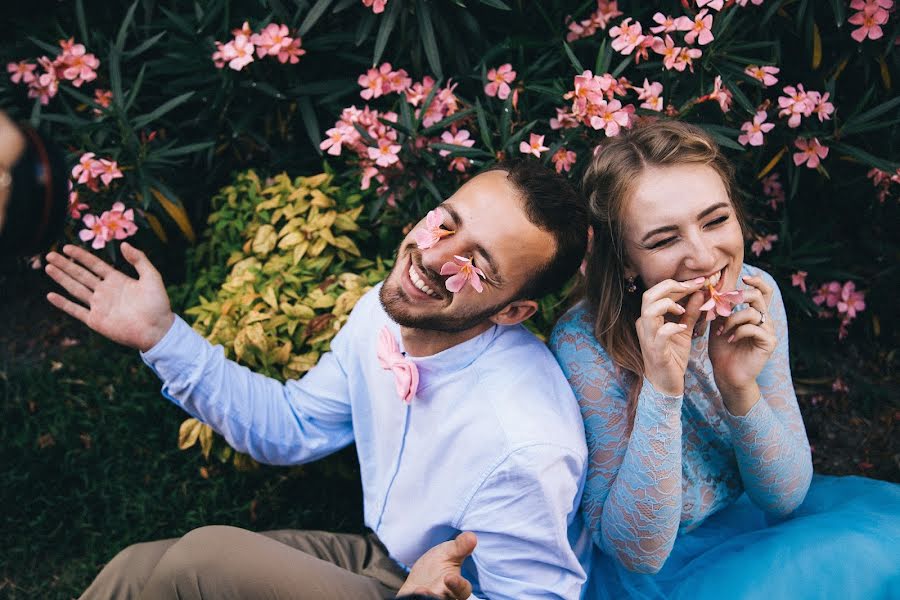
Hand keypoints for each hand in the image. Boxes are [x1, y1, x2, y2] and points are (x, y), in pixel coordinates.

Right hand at [45, 243, 174, 351]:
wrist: (157, 330)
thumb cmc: (157, 304)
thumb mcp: (152, 277)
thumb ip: (139, 260)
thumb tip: (124, 244)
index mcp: (117, 280)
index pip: (95, 264)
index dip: (81, 256)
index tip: (67, 247)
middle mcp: (105, 291)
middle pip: (81, 275)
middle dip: (65, 264)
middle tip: (49, 254)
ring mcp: (99, 306)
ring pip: (75, 289)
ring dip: (61, 278)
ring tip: (48, 267)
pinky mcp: (96, 320)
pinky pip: (76, 310)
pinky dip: (63, 303)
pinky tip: (50, 295)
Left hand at [397, 532, 475, 599]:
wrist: (417, 581)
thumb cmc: (436, 567)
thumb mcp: (447, 554)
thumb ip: (459, 547)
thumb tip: (472, 536)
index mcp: (457, 587)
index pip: (463, 590)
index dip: (458, 585)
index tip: (448, 578)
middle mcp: (446, 597)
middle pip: (449, 599)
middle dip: (440, 596)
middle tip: (430, 589)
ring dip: (427, 597)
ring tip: (420, 590)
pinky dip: (415, 597)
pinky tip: (413, 591)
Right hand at [636, 277, 707, 396]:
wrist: (666, 384)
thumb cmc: (673, 357)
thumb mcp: (684, 331)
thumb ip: (690, 312)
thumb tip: (700, 293)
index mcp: (649, 318)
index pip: (658, 292)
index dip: (678, 283)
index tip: (699, 281)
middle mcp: (644, 324)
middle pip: (649, 295)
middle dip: (672, 287)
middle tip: (694, 288)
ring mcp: (648, 337)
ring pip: (649, 310)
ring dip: (669, 305)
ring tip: (683, 311)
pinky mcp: (655, 350)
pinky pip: (661, 333)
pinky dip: (673, 326)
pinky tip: (683, 328)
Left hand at [709, 274, 776, 411]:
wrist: (727, 374)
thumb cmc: (722, 349)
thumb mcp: (717, 325)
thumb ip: (719, 308)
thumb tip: (711, 289)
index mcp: (755, 313)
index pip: (762, 291)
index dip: (756, 281)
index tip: (743, 277)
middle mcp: (765, 320)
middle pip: (758, 296)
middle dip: (738, 297)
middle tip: (723, 305)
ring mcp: (769, 331)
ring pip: (753, 312)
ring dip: (732, 319)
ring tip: (721, 331)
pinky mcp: (769, 342)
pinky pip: (754, 328)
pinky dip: (739, 331)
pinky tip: (730, 339)